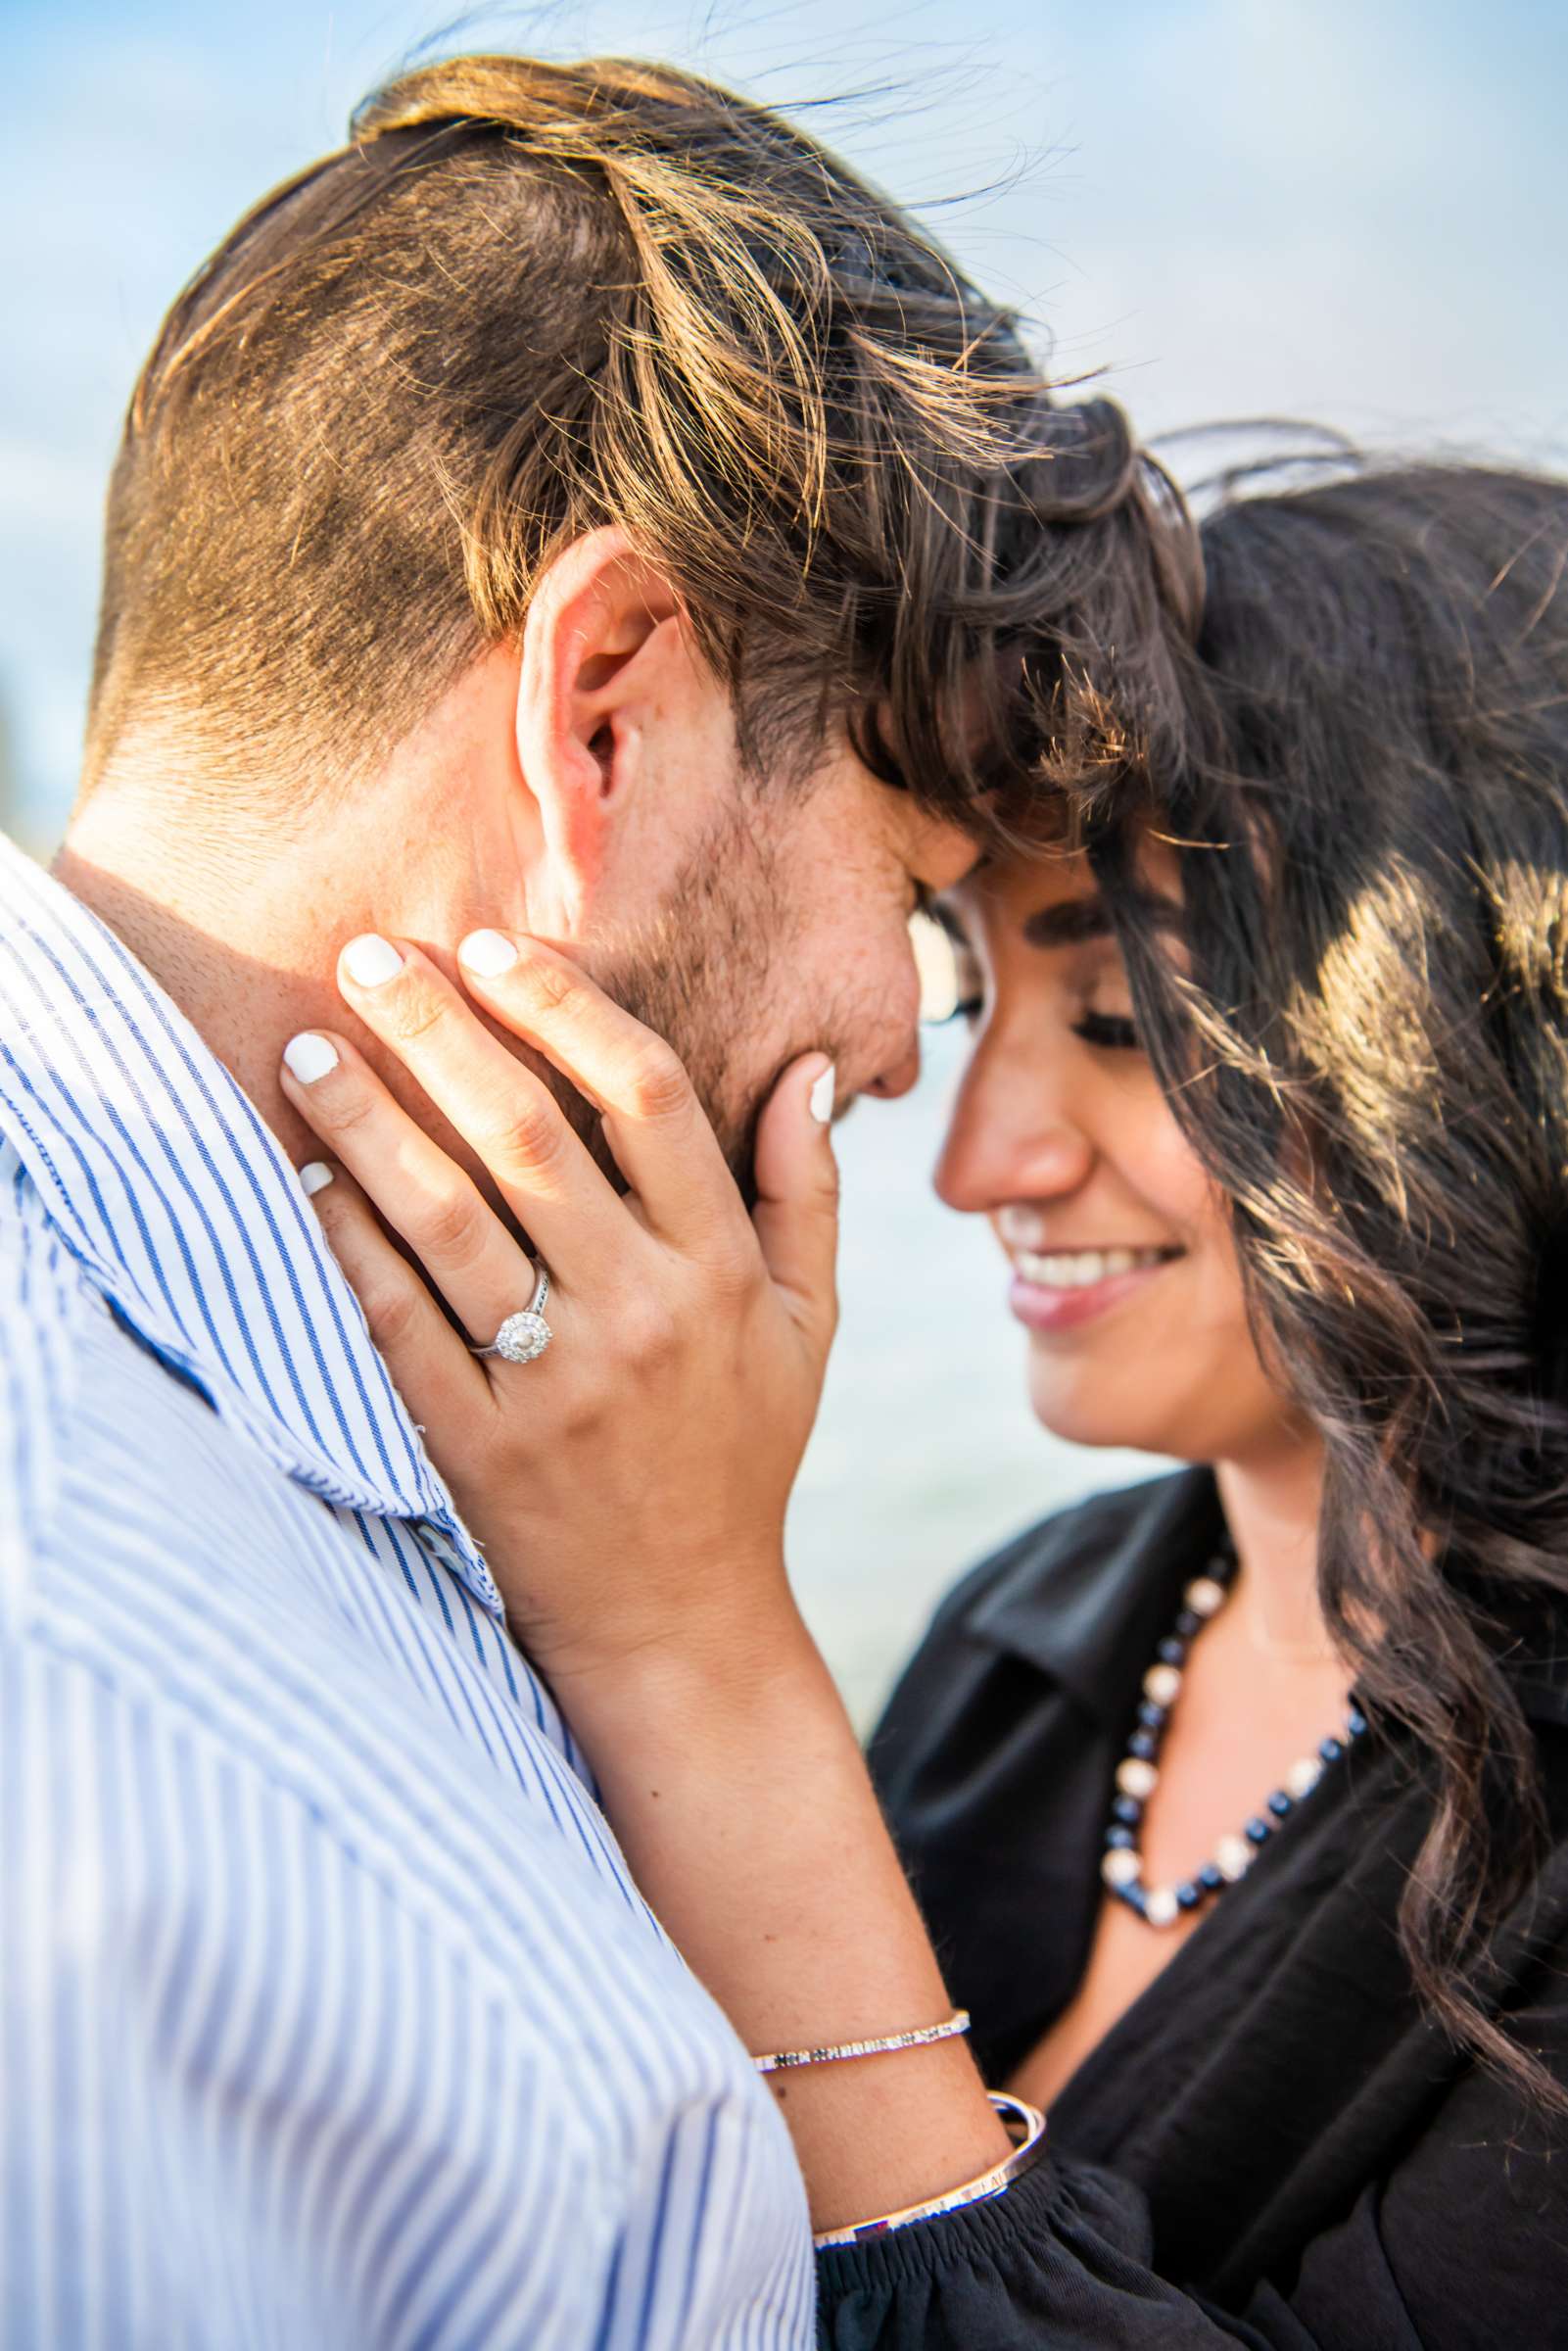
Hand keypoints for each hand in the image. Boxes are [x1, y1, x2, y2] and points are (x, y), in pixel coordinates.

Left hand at [280, 929, 838, 1694]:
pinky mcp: (478, 1446)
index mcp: (721, 1269)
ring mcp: (555, 1384)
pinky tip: (303, 1177)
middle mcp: (641, 1313)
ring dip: (370, 1123)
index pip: (647, 1098)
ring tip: (306, 1049)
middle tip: (367, 955)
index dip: (566, 1008)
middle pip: (530, 1137)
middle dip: (440, 1032)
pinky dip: (347, 1244)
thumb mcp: (810, 1325)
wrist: (679, 1622)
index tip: (492, 946)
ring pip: (449, 1221)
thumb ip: (808, 1193)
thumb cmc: (743, 1455)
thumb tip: (810, 1069)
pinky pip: (397, 1324)